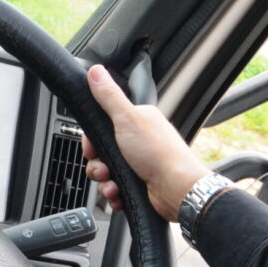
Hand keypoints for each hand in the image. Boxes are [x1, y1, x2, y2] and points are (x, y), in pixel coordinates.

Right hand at [83, 64, 208, 221]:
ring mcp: (139, 163)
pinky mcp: (139, 184)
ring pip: (107, 172)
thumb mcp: (127, 118)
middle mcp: (138, 141)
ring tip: (112, 185)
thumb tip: (96, 71)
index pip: (102, 126)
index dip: (92, 140)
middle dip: (97, 164)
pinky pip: (116, 189)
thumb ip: (109, 96)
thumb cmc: (158, 153)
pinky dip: (114, 194)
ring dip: (104, 182)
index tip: (91, 148)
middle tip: (102, 169)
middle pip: (102, 152)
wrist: (176, 189)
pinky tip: (119, 194)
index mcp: (137, 120)